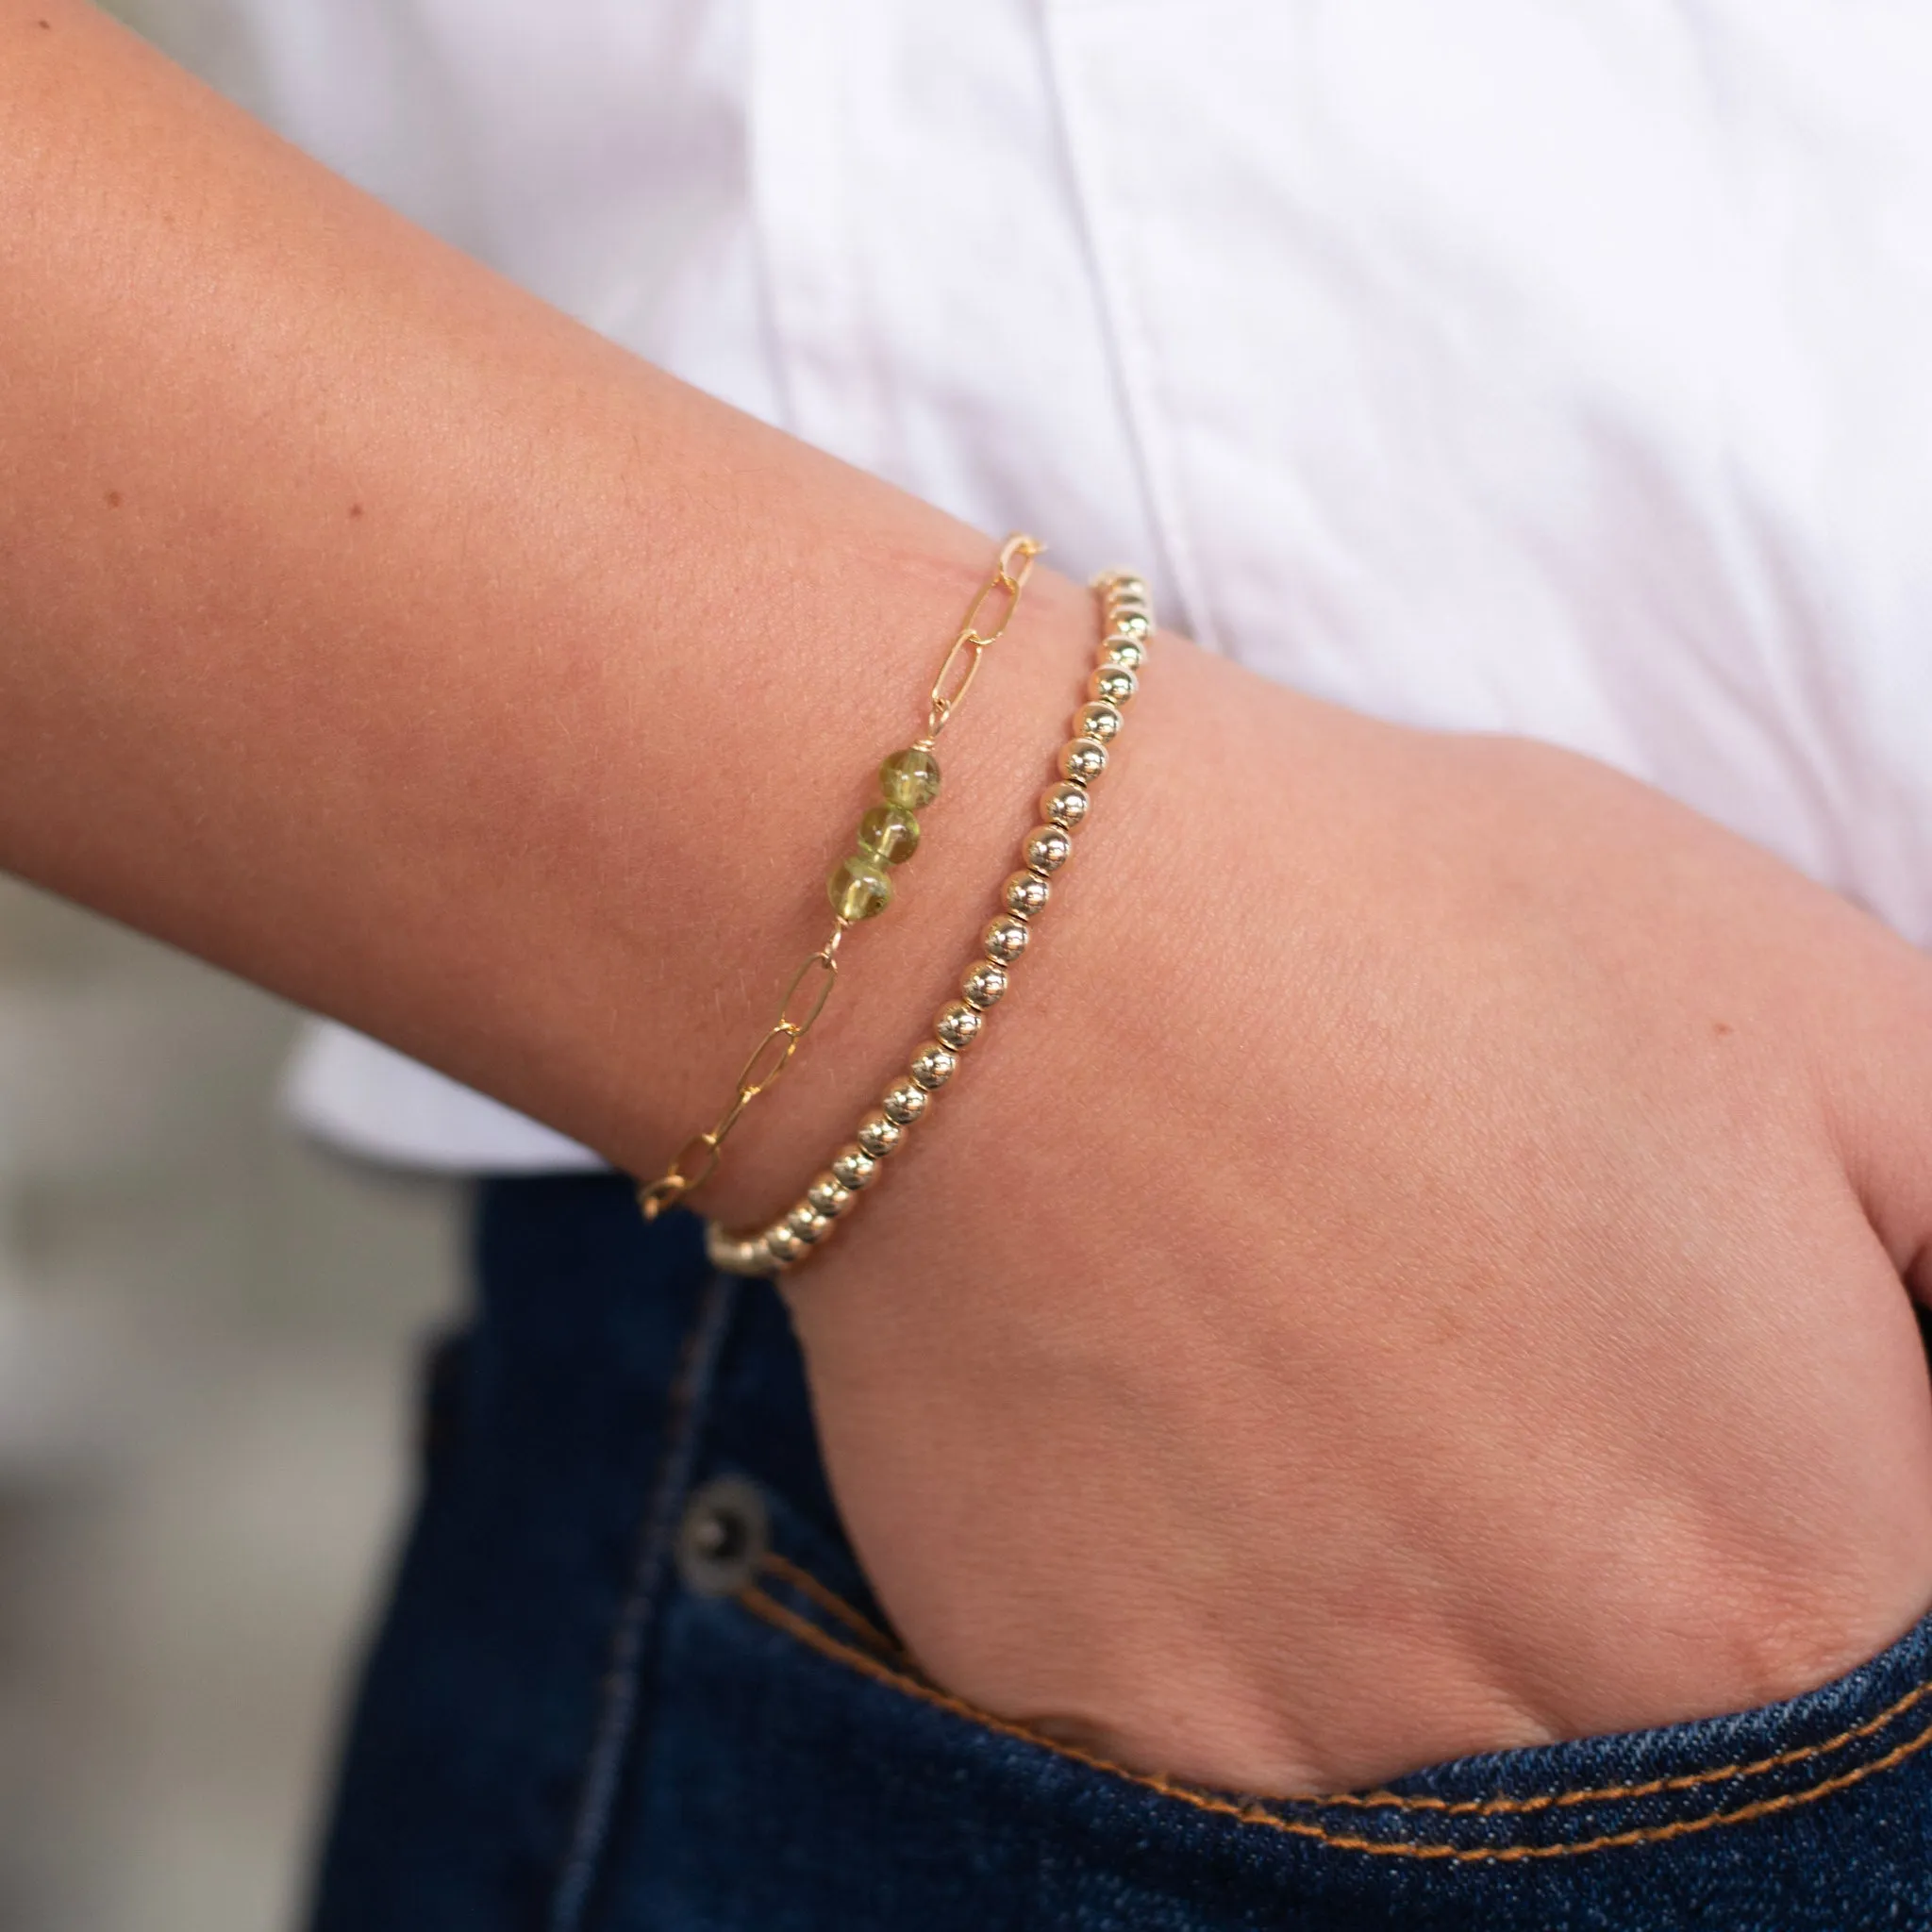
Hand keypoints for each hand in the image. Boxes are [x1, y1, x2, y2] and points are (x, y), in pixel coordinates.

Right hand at [780, 638, 1931, 1793]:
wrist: (1006, 935)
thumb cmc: (1414, 926)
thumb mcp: (1826, 1011)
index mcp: (1788, 1575)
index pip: (1901, 1710)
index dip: (1817, 1539)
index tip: (1710, 1433)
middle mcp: (1561, 1730)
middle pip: (1673, 1764)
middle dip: (1623, 1586)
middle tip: (1502, 1396)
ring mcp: (1300, 1753)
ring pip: (1442, 1776)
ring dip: (1430, 1614)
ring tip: (1345, 1396)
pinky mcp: (1089, 1713)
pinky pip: (1222, 1754)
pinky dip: (1242, 1633)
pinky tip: (1203, 1449)